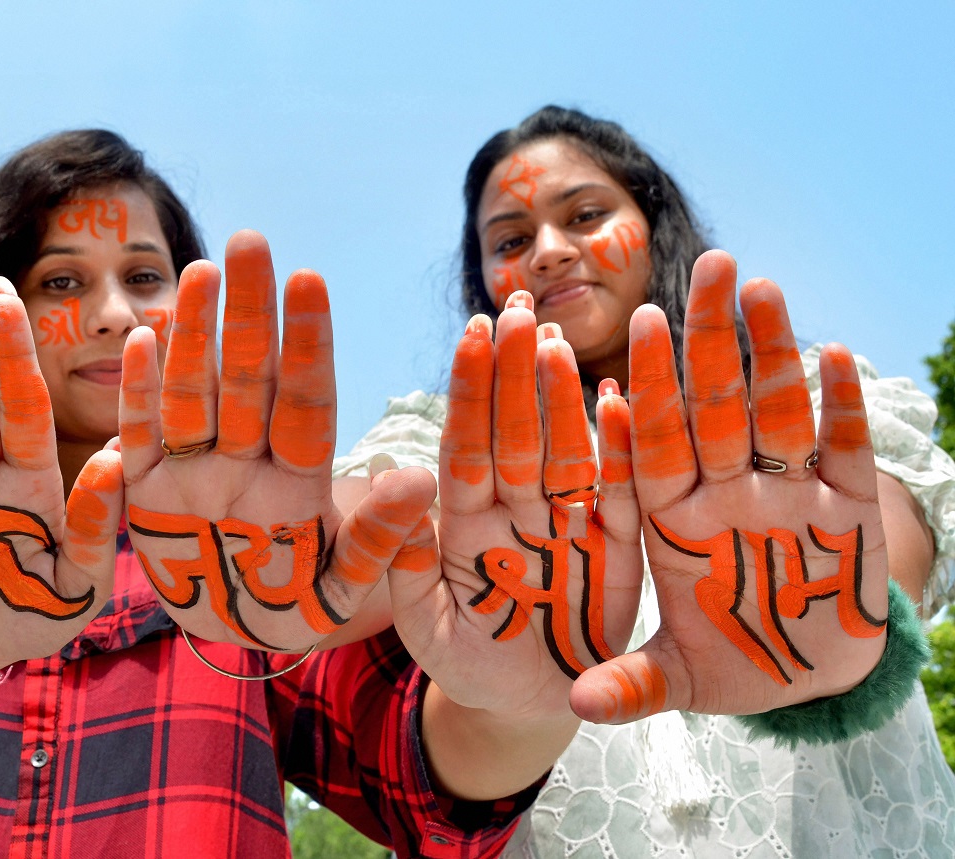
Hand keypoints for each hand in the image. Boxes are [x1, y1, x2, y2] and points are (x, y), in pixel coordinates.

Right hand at [119, 231, 435, 651]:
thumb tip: (421, 479)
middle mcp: (246, 460)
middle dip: (249, 312)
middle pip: (248, 379)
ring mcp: (193, 470)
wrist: (230, 636)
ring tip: (199, 273)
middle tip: (250, 242)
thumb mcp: (340, 590)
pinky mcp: (144, 490)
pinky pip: (141, 434)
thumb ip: (377, 540)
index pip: (305, 400)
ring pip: (194, 393)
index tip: (309, 279)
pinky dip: (136, 393)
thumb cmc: (293, 609)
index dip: (306, 343)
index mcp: (299, 478)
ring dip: (193, 335)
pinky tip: (142, 340)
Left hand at [388, 292, 642, 719]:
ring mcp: (567, 525)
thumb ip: (408, 568)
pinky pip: (623, 496)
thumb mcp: (429, 628)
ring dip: (564, 396)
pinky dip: (627, 452)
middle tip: (517, 305)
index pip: (468, 446)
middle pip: (517, 433)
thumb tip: (397, 490)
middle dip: (516, 371)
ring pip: (567, 451)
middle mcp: (516, 512)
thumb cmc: (469, 664)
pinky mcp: (617, 550)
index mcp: (465, 525)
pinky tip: (623, 398)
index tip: (472, 333)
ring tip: (559, 337)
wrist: (523, 705)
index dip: (472, 392)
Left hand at [570, 251, 887, 722]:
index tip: (627, 328)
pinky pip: (845, 453)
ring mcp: (789, 498)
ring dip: (770, 353)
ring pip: (776, 414)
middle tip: (704, 266)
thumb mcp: (676, 684)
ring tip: (759, 287)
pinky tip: (837, 355)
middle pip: (712, 406)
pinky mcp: (850, 513)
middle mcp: (727, 496)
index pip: (649, 444)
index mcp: (673, 522)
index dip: (639, 391)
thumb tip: (579, 710)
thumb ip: (631, 685)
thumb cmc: (732, 666)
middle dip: (707, 341)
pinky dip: (843, 411)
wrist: (808, 678)